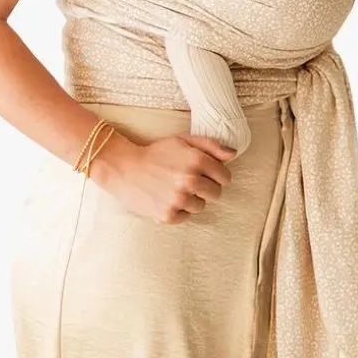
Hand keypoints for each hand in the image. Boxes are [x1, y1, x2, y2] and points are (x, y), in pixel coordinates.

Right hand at [92, 131, 236, 224]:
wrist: (124, 168)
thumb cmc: (156, 153)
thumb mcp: (182, 140)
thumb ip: (211, 145)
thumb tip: (233, 154)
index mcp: (196, 160)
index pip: (225, 177)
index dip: (217, 175)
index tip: (206, 174)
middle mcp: (190, 181)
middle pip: (216, 194)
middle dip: (206, 188)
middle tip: (188, 181)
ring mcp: (179, 200)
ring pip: (201, 206)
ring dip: (192, 199)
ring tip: (175, 189)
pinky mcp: (168, 215)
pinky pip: (186, 217)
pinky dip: (179, 210)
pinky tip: (166, 198)